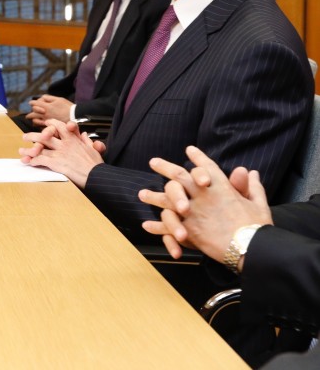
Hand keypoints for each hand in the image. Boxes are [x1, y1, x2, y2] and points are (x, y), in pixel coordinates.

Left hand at [18, 118, 103, 187]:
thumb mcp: (93, 149)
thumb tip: (84, 134)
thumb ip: (86, 140)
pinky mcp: (56, 163)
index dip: (51, 124)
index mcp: (73, 139)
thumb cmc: (95, 165)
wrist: (96, 176)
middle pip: (45, 135)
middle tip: (25, 137)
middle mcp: (64, 143)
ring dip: (29, 150)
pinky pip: (41, 160)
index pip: (59, 126)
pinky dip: (33, 161)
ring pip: (40, 148)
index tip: (46, 124)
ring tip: (21, 151)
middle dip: (33, 136)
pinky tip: (29, 162)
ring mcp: (59, 152)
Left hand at [25, 95, 73, 126]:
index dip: (32, 102)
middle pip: (32, 113)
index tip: (31, 102)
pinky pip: (40, 126)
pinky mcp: (50, 126)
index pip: (34, 104)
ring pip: (35, 120)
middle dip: (31, 112)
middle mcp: (45, 114)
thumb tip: (41, 98)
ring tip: (34, 118)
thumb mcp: (58, 99)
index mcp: (46, 107)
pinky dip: (38, 124)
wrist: (75, 117)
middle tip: (31, 112)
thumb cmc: (67, 107)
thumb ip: (48, 98)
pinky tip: (40, 123)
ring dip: (33, 118)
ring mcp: (47, 121)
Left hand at [138, 146, 272, 262]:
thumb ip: (252, 187)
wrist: (250, 249)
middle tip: (153, 161)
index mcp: (221, 187)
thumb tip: (251, 172)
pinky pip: (168, 226)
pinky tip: (147, 225)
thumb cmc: (257, 227)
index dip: (198, 158)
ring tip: (142, 194)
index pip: (207, 167)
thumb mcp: (258, 204)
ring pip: (168, 200)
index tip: (189, 150)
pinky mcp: (188, 230)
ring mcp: (193, 212)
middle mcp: (203, 196)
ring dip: (154, 196)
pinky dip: (157, 227)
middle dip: (165, 167)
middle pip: (180, 176)